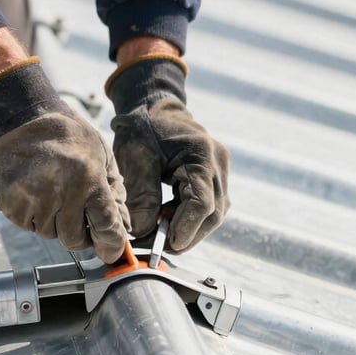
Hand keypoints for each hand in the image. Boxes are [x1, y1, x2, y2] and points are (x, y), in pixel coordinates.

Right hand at [0, 54, 128, 262]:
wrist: (23, 119)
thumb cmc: (68, 136)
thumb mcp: (102, 155)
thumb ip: (115, 192)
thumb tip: (124, 227)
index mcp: (90, 180)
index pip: (106, 226)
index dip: (111, 244)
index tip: (111, 251)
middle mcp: (63, 193)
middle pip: (75, 240)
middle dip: (80, 235)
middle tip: (78, 218)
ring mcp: (34, 199)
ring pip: (50, 235)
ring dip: (54, 223)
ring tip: (52, 194)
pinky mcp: (12, 203)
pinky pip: (27, 226)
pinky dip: (33, 217)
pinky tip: (35, 194)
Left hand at [107, 54, 229, 253]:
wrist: (153, 108)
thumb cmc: (143, 127)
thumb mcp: (136, 158)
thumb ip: (141, 195)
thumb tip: (141, 232)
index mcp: (202, 154)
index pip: (202, 201)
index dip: (187, 227)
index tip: (168, 243)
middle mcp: (218, 164)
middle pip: (213, 213)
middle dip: (187, 235)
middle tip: (157, 247)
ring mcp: (219, 172)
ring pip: (213, 214)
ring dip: (188, 230)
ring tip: (157, 235)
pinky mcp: (213, 178)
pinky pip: (207, 207)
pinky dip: (188, 219)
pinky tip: (166, 222)